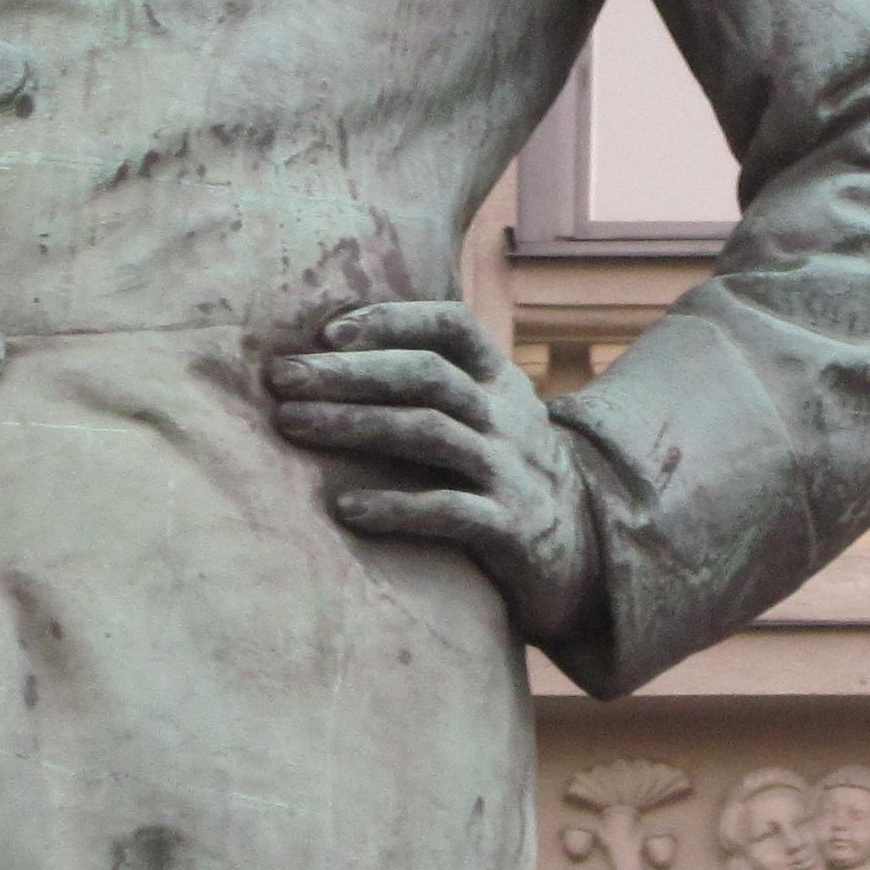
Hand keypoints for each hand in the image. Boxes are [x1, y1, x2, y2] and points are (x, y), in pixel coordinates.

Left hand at [265, 299, 602, 647]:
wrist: (587, 550)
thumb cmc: (505, 471)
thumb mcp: (488, 414)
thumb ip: (434, 381)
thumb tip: (332, 347)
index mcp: (499, 380)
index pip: (452, 326)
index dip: (392, 319)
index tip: (328, 332)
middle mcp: (507, 416)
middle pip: (426, 375)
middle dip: (348, 372)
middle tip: (281, 378)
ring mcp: (510, 470)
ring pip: (429, 432)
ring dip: (354, 425)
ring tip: (291, 424)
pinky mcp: (510, 528)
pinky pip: (448, 512)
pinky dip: (394, 507)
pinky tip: (345, 509)